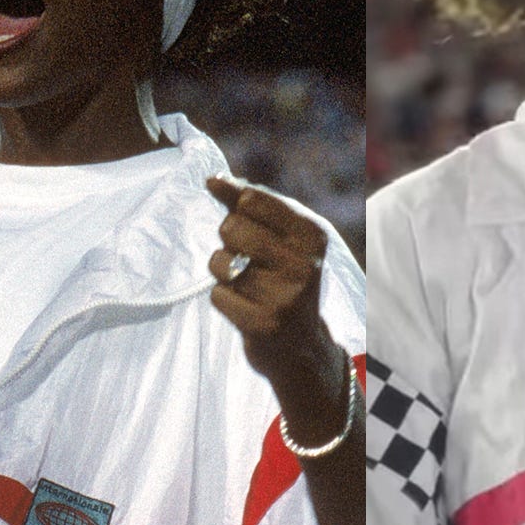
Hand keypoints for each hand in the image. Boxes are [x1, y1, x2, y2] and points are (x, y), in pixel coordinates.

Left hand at [206, 176, 339, 388]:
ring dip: (224, 272)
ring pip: (220, 261)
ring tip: (247, 284)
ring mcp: (285, 296)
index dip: (239, 211)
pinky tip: (245, 306)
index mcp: (312, 234)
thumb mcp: (280, 236)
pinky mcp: (263, 324)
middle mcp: (304, 264)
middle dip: (230, 241)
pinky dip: (223, 299)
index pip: (251, 199)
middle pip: (231, 227)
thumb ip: (247, 203)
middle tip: (251, 260)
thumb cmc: (284, 277)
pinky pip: (217, 295)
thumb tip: (212, 178)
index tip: (251, 227)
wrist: (301, 346)